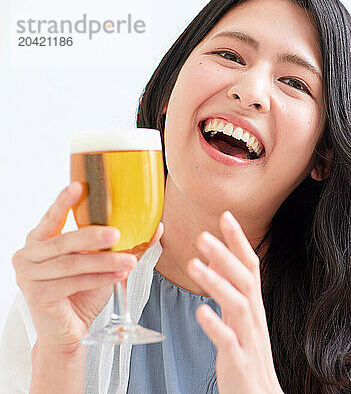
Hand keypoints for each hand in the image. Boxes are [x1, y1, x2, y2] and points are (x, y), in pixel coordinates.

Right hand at [11, 182, 162, 353]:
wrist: (69, 331)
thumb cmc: (82, 293)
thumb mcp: (101, 263)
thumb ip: (121, 244)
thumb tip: (156, 227)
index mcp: (39, 241)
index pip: (52, 217)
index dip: (64, 201)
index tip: (80, 185)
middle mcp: (28, 255)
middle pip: (64, 241)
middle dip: (93, 236)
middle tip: (117, 233)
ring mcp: (28, 276)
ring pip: (72, 263)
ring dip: (104, 261)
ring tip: (130, 260)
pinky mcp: (36, 296)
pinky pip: (72, 282)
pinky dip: (99, 278)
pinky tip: (118, 276)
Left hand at [187, 211, 282, 393]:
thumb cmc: (247, 359)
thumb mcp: (240, 322)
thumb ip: (230, 295)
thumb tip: (215, 267)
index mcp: (253, 307)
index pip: (250, 267)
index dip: (239, 241)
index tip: (226, 216)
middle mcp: (254, 319)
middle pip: (244, 281)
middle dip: (225, 256)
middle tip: (203, 236)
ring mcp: (248, 340)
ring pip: (238, 306)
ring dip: (217, 284)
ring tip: (195, 266)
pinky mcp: (238, 361)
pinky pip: (227, 341)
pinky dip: (215, 325)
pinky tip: (200, 312)